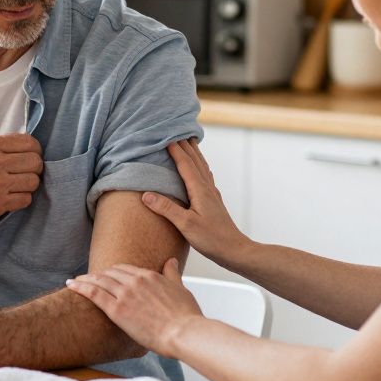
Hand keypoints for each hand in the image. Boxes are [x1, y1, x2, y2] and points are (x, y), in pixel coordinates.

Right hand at [0, 133, 42, 234]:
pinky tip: (10, 198)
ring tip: (16, 186)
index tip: (30, 157)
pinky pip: (26, 199)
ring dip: (28, 186)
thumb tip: (31, 146)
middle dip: (34, 169)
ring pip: (33, 181)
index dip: (35, 151)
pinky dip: (21, 199)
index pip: (30, 143)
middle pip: (35, 162)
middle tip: (24, 174)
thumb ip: (1, 146)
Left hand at [65, 258, 203, 356]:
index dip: (112, 272)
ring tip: (74, 281)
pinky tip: (71, 285)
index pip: (125, 268)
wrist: (183, 332)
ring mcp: (125, 294)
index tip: (105, 275)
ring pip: (99, 280)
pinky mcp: (117, 310)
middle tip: (86, 278)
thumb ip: (172, 273)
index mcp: (149, 276)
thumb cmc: (185, 316)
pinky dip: (80, 287)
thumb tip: (171, 260)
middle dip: (97, 275)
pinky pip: (94, 293)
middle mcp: (135, 281)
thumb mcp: (180, 288)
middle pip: (109, 273)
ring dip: (84, 279)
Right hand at [142, 139, 250, 263]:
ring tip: (188, 141)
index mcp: (200, 190)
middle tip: (176, 129)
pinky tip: (199, 169)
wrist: (234, 250)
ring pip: (202, 166)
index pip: (185, 164)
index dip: (175, 149)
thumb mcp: (186, 225)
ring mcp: (212, 194)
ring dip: (194, 152)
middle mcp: (207, 188)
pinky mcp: (213, 201)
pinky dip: (199, 165)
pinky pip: (204, 176)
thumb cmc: (212, 239)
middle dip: (185, 145)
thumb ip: (167, 209)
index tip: (165, 136)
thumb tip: (146, 194)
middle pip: (195, 160)